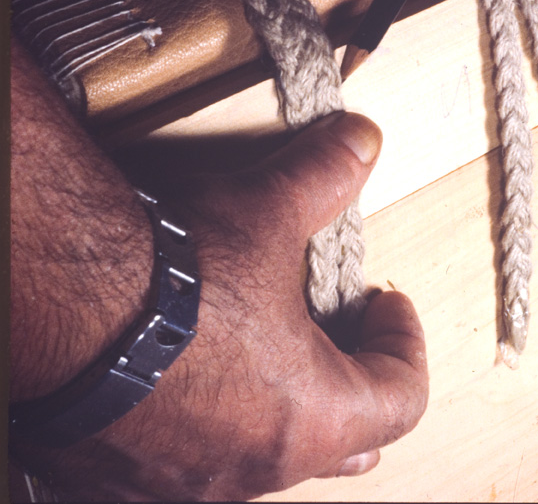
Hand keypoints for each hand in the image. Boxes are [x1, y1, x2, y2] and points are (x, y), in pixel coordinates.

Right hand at [11, 39, 427, 501]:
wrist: (61, 304)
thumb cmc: (173, 275)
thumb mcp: (267, 209)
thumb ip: (325, 174)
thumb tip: (362, 140)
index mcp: (312, 415)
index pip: (402, 397)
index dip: (405, 342)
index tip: (386, 302)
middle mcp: (255, 466)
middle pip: (344, 443)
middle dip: (354, 384)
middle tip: (344, 336)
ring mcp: (187, 481)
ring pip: (265, 456)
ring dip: (280, 406)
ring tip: (265, 348)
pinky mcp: (126, 476)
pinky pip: (188, 463)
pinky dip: (208, 424)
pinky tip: (187, 378)